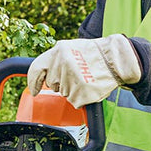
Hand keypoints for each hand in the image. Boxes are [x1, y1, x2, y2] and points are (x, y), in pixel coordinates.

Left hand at [27, 35, 141, 108]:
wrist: (117, 59)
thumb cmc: (94, 54)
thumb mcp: (72, 48)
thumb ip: (55, 59)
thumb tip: (41, 73)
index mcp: (58, 51)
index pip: (36, 69)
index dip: (33, 82)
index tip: (34, 90)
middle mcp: (62, 65)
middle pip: (52, 83)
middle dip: (61, 82)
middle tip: (77, 74)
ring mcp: (71, 79)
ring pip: (64, 93)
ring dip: (73, 89)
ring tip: (86, 78)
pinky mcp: (81, 93)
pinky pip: (75, 101)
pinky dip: (81, 97)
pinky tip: (90, 86)